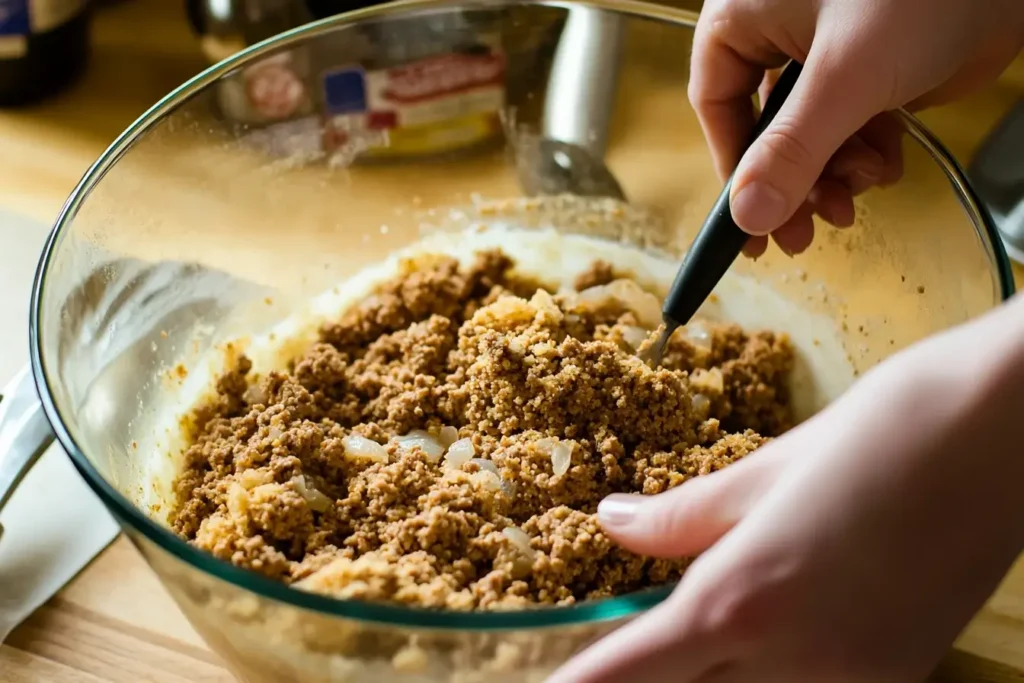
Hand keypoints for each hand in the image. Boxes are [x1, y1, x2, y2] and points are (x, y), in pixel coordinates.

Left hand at [548, 295, 1023, 682]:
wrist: (1010, 432)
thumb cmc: (886, 429)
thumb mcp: (768, 468)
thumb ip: (681, 516)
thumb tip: (613, 524)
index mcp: (744, 601)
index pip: (627, 674)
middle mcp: (797, 662)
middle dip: (646, 675)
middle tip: (635, 636)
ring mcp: (856, 681)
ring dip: (706, 674)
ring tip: (694, 625)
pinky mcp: (899, 676)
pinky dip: (767, 673)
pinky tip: (766, 630)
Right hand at [688, 0, 1023, 256]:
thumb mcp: (846, 77)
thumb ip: (793, 152)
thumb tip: (748, 217)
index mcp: (746, 16)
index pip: (718, 104)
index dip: (734, 167)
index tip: (750, 220)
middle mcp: (779, 31)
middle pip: (764, 128)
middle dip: (792, 182)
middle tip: (801, 234)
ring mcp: (827, 50)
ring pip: (809, 134)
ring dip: (832, 174)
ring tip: (856, 194)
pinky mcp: (871, 66)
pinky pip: (849, 126)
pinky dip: (865, 153)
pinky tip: (885, 165)